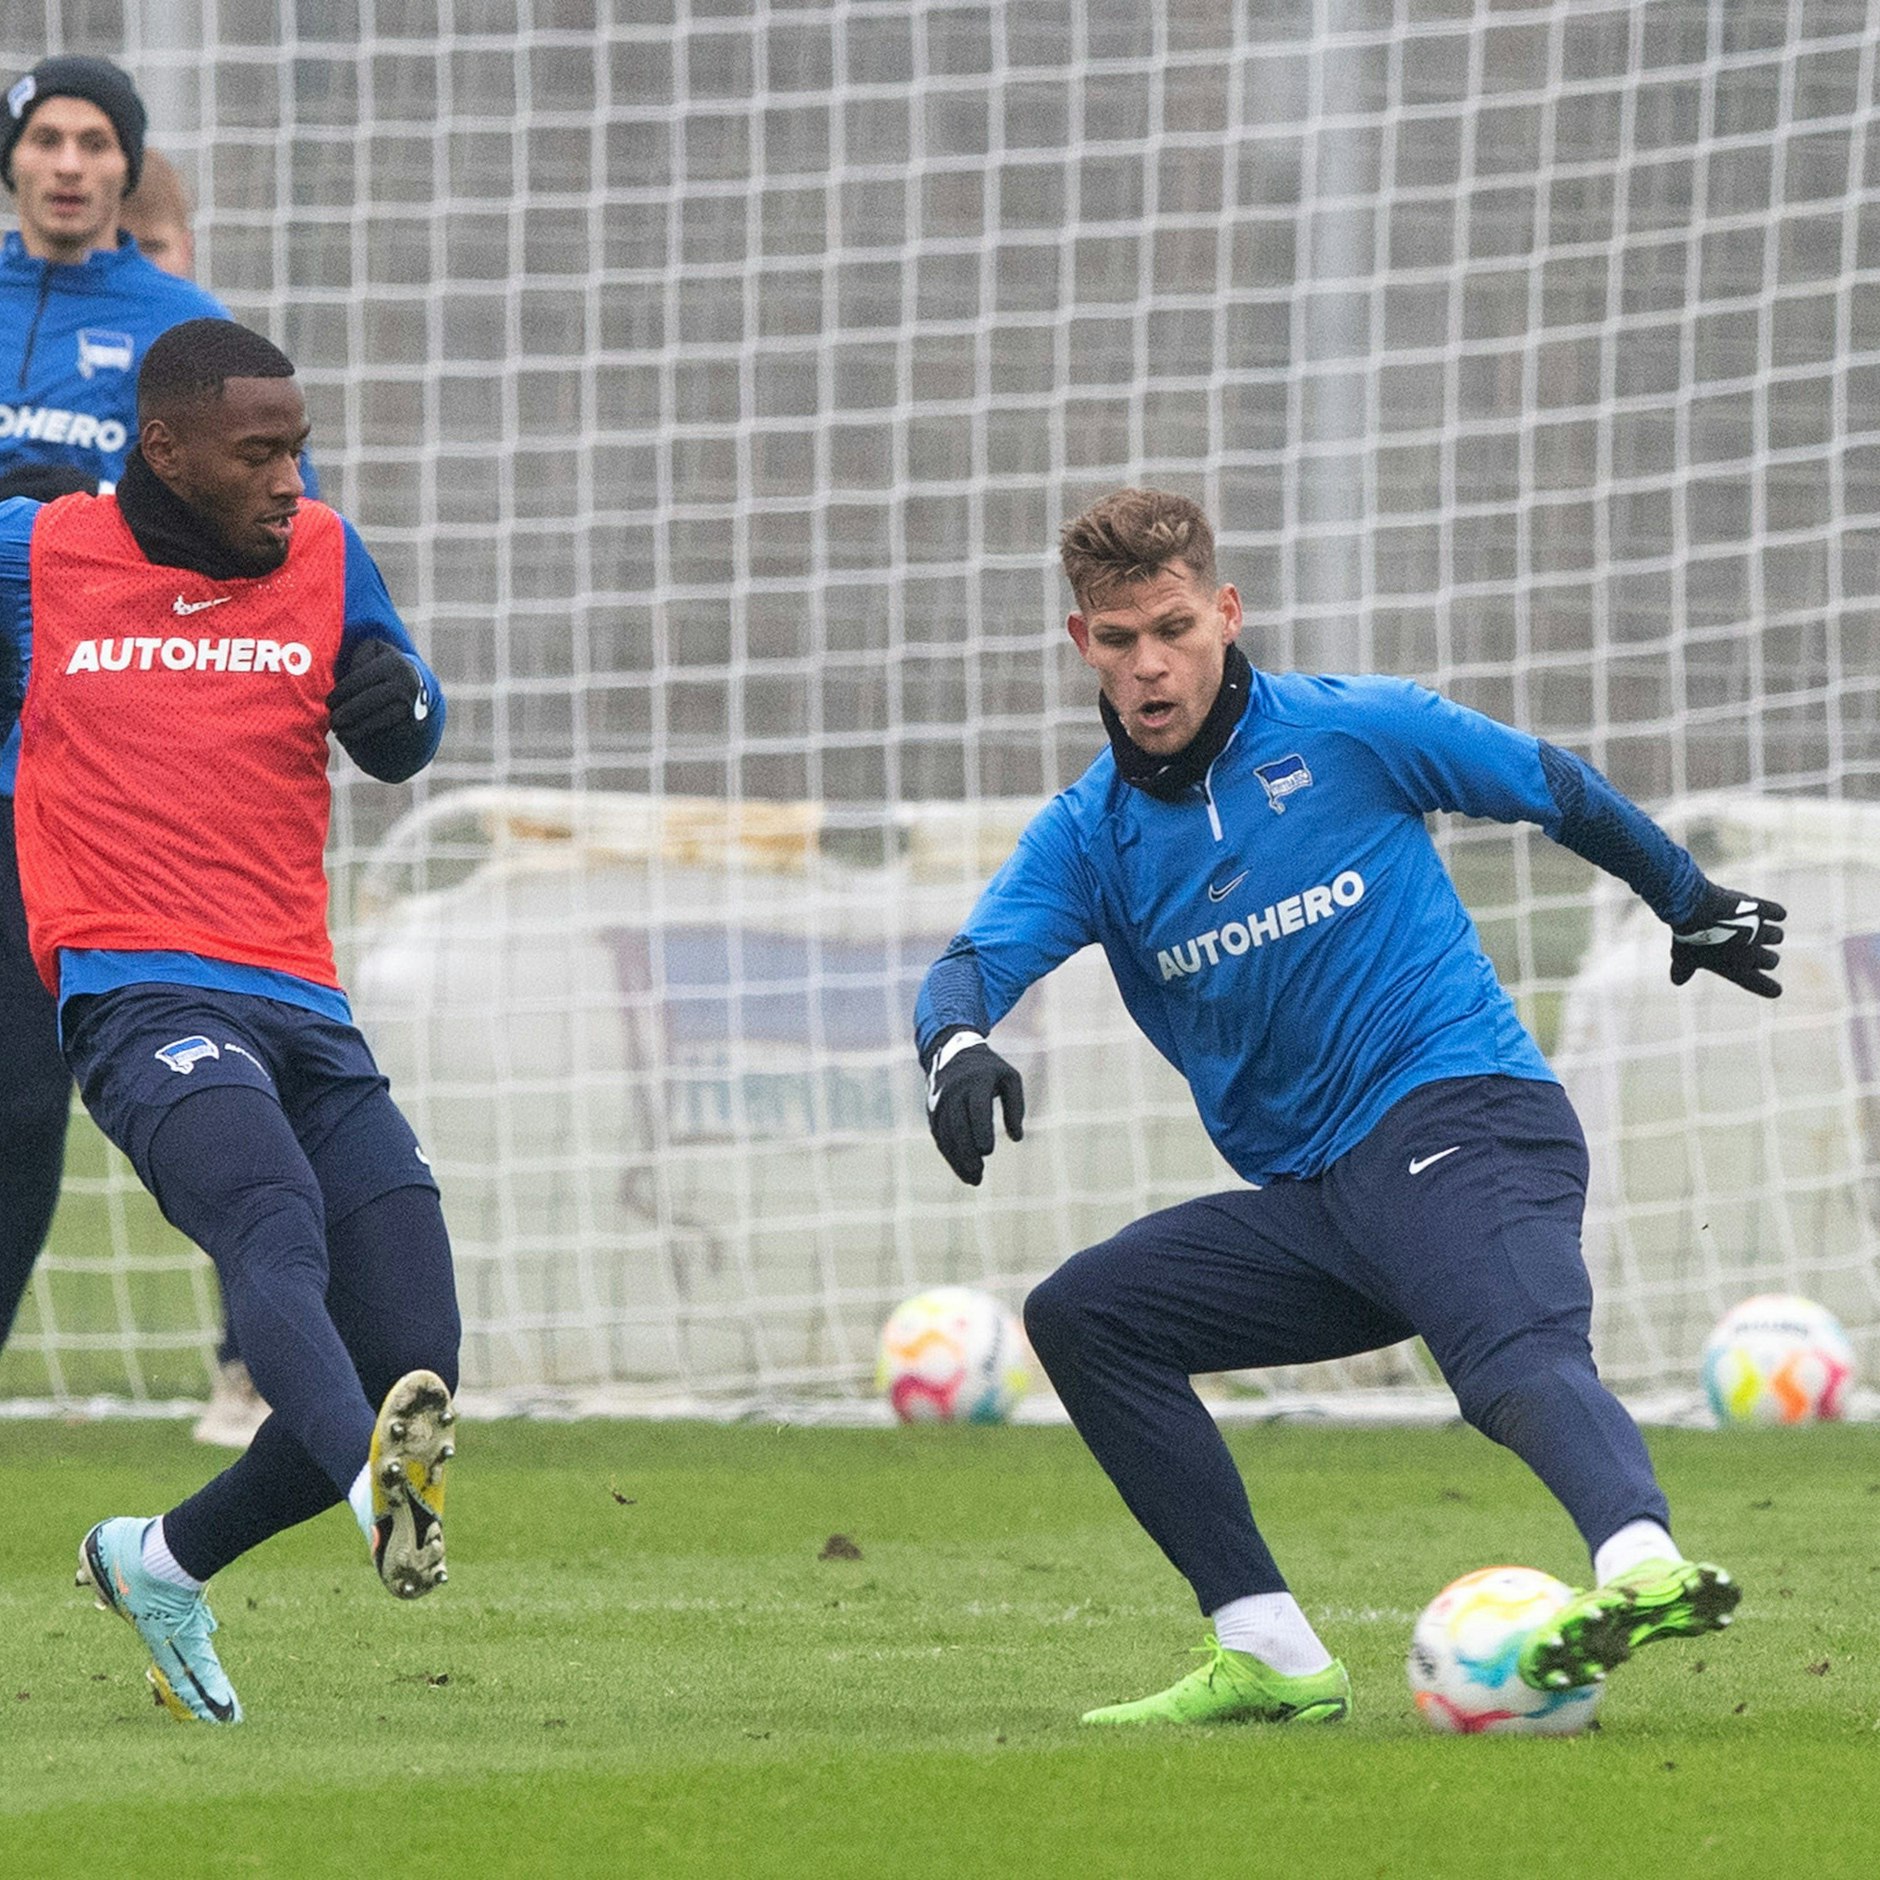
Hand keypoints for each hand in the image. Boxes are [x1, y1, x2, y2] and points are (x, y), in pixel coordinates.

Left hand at [327, 636, 429, 739]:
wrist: (417, 684)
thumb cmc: (379, 669)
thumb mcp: (371, 654)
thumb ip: (354, 661)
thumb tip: (324, 671)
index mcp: (392, 662)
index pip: (360, 679)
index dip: (340, 693)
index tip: (328, 703)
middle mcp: (406, 682)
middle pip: (371, 700)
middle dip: (348, 712)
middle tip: (333, 721)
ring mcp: (413, 703)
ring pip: (382, 719)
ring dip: (358, 728)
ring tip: (341, 733)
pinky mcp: (416, 722)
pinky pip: (391, 732)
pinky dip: (371, 737)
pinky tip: (354, 740)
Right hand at [925, 1030, 1024, 1184]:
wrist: (952, 1050)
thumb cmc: (989, 1069)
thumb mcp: (1009, 1078)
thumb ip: (1016, 1106)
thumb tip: (1017, 1138)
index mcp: (976, 1081)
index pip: (976, 1109)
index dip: (980, 1130)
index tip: (988, 1152)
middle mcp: (954, 1092)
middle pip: (958, 1127)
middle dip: (967, 1154)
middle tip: (979, 1176)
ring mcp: (940, 1102)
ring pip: (947, 1136)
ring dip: (958, 1160)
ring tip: (974, 1179)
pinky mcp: (933, 1112)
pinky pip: (940, 1137)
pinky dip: (950, 1156)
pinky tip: (963, 1170)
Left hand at [1670, 882, 1784, 998]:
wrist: (1698, 910)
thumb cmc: (1690, 937)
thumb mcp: (1683, 957)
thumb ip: (1683, 970)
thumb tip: (1677, 980)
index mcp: (1737, 970)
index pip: (1759, 985)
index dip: (1768, 988)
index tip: (1776, 991)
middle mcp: (1753, 953)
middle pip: (1771, 960)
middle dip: (1766, 957)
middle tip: (1755, 951)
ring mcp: (1760, 931)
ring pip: (1777, 936)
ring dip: (1770, 933)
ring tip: (1757, 929)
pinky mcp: (1761, 909)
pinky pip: (1777, 913)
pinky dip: (1777, 913)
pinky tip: (1777, 914)